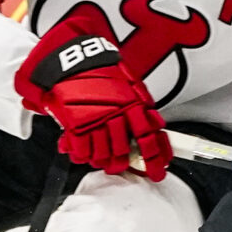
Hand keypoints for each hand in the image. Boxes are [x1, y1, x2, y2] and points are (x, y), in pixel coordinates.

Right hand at [15, 16, 171, 178]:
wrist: (73, 60)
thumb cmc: (101, 70)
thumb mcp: (130, 82)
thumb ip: (142, 104)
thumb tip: (155, 123)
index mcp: (132, 104)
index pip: (148, 137)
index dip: (155, 158)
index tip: (158, 171)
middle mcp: (115, 114)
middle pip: (124, 150)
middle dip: (125, 162)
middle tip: (123, 165)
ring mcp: (94, 120)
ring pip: (103, 154)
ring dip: (104, 161)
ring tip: (103, 160)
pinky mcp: (74, 124)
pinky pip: (82, 150)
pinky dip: (84, 156)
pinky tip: (85, 153)